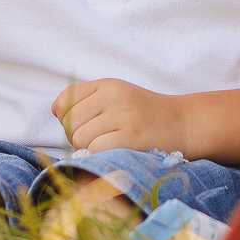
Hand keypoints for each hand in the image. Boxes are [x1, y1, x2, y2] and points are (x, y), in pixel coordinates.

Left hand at [54, 78, 189, 153]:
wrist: (185, 124)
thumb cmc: (146, 115)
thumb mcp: (117, 98)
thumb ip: (85, 101)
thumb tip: (54, 109)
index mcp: (108, 84)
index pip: (66, 100)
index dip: (67, 118)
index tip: (86, 125)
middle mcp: (114, 96)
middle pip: (70, 122)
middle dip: (77, 136)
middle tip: (98, 140)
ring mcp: (124, 115)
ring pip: (80, 138)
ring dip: (89, 149)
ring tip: (109, 146)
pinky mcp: (131, 136)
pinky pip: (96, 149)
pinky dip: (100, 156)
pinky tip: (115, 152)